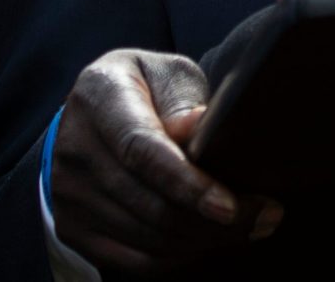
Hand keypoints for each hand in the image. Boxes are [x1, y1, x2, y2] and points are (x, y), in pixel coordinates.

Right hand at [50, 50, 280, 273]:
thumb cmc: (144, 87)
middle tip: (265, 216)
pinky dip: (177, 256)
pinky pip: (133, 260)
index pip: (142, 150)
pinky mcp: (73, 227)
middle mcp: (75, 148)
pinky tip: (209, 240)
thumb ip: (182, 100)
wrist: (90, 113)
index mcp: (99, 96)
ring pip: (146, 238)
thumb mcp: (166, 73)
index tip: (230, 207)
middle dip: (214, 222)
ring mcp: (69, 193)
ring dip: (204, 241)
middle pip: (148, 204)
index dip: (187, 184)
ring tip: (250, 227)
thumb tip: (198, 128)